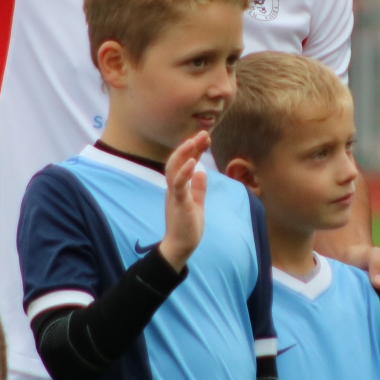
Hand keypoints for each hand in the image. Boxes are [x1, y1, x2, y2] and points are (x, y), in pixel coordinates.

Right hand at [157, 131, 209, 270]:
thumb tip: (202, 170)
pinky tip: (193, 162)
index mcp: (178, 187)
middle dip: (189, 146)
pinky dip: (184, 172)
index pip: (185, 162)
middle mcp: (173, 187)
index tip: (206, 138)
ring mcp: (174, 194)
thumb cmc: (187, 226)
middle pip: (176, 160)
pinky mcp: (178, 203)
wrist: (181, 246)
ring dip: (183, 154)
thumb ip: (198, 187)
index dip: (194, 149)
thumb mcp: (196, 202)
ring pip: (173, 169)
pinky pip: (178, 185)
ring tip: (194, 141)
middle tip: (204, 133)